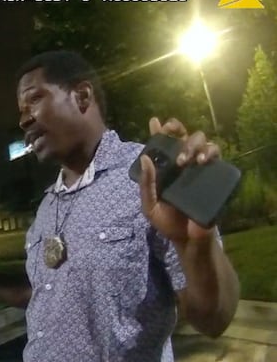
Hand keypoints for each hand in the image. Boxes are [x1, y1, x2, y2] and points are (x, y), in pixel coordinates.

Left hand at [138, 117, 220, 243]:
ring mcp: (199, 168)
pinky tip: (203, 160)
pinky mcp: (214, 175)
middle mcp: (182, 164)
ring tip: (186, 161)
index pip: (162, 144)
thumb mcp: (150, 205)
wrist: (188, 239)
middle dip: (176, 132)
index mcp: (164, 169)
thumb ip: (146, 184)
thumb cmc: (167, 222)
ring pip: (202, 141)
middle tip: (171, 137)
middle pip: (183, 136)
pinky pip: (216, 155)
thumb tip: (145, 158)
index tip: (155, 122)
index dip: (159, 131)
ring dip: (193, 144)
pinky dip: (210, 152)